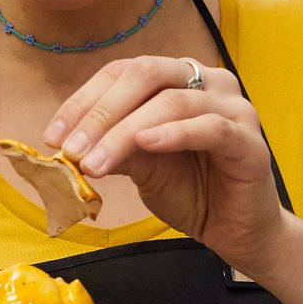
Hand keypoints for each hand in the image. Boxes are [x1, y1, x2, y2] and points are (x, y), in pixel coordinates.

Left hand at [42, 54, 287, 272]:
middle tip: (71, 149)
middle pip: (146, 75)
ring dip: (125, 132)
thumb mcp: (141, 165)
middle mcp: (208, 82)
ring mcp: (233, 107)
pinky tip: (146, 145)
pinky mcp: (249, 139)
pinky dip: (173, 134)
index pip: (123, 73)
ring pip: (172, 102)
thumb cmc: (191, 191)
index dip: (84, 100)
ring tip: (95, 162)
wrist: (236, 231)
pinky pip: (209, 127)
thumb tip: (67, 142)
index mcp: (178, 78)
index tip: (53, 135)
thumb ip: (113, 146)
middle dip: (101, 113)